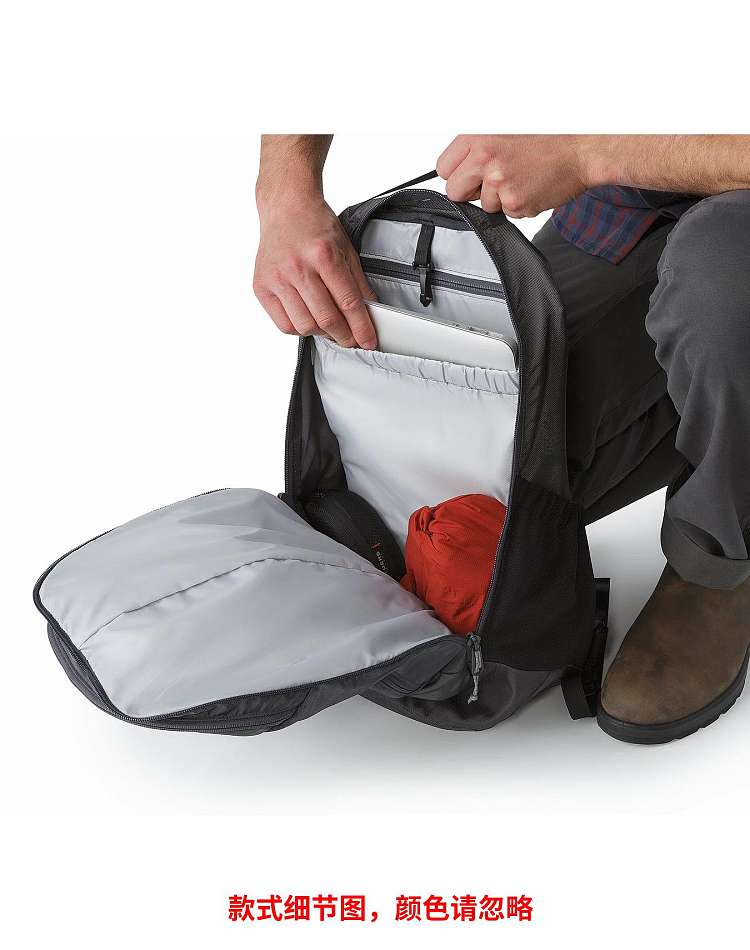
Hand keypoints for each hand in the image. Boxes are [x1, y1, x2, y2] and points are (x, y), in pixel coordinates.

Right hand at [254, 188, 376, 348]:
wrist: (286, 207)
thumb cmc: (315, 225)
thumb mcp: (346, 248)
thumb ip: (358, 283)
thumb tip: (370, 313)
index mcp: (323, 255)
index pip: (348, 302)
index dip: (361, 327)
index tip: (368, 341)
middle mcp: (297, 267)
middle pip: (326, 319)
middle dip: (344, 336)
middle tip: (352, 340)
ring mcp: (277, 278)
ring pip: (305, 326)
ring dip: (322, 334)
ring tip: (330, 328)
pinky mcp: (262, 287)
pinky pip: (284, 324)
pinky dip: (300, 329)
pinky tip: (309, 320)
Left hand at [436, 135, 594, 217]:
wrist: (583, 147)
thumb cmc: (549, 135)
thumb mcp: (505, 127)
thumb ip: (477, 146)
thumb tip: (457, 166)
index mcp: (477, 136)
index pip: (443, 168)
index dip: (457, 174)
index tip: (468, 174)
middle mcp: (485, 158)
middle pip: (454, 191)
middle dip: (470, 190)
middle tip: (493, 179)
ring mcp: (499, 182)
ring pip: (483, 204)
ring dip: (499, 197)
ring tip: (522, 175)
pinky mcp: (515, 202)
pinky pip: (506, 212)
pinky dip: (518, 204)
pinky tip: (532, 185)